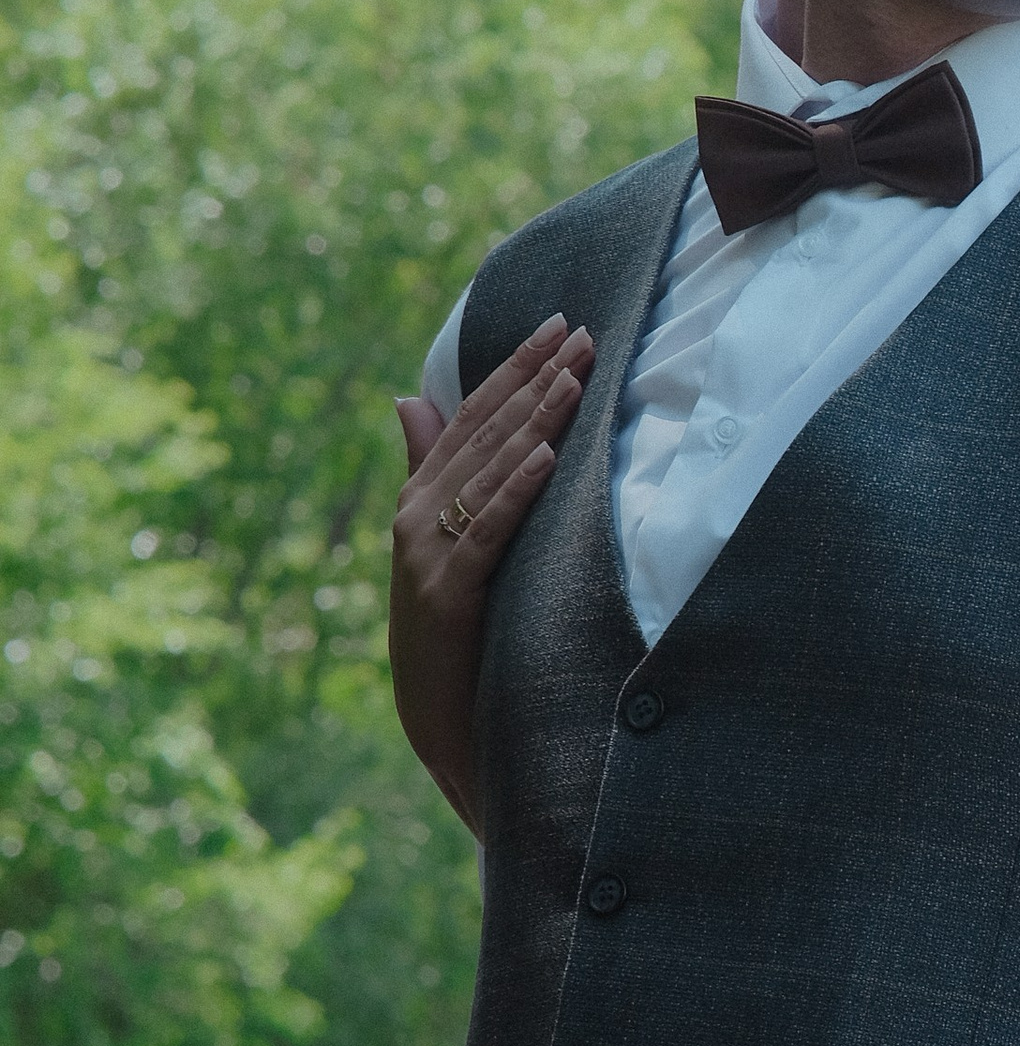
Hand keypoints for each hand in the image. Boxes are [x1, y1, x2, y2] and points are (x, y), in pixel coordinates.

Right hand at [388, 316, 593, 829]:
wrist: (440, 721)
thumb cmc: (453, 631)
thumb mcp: (441, 543)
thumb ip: (429, 469)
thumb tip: (409, 399)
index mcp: (419, 498)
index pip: (472, 416)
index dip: (515, 368)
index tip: (560, 324)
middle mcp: (416, 516)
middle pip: (484, 432)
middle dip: (536, 379)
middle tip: (583, 334)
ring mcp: (427, 554)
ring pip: (489, 471)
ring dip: (534, 421)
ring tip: (574, 378)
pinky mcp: (446, 595)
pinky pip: (489, 531)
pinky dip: (516, 490)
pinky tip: (547, 455)